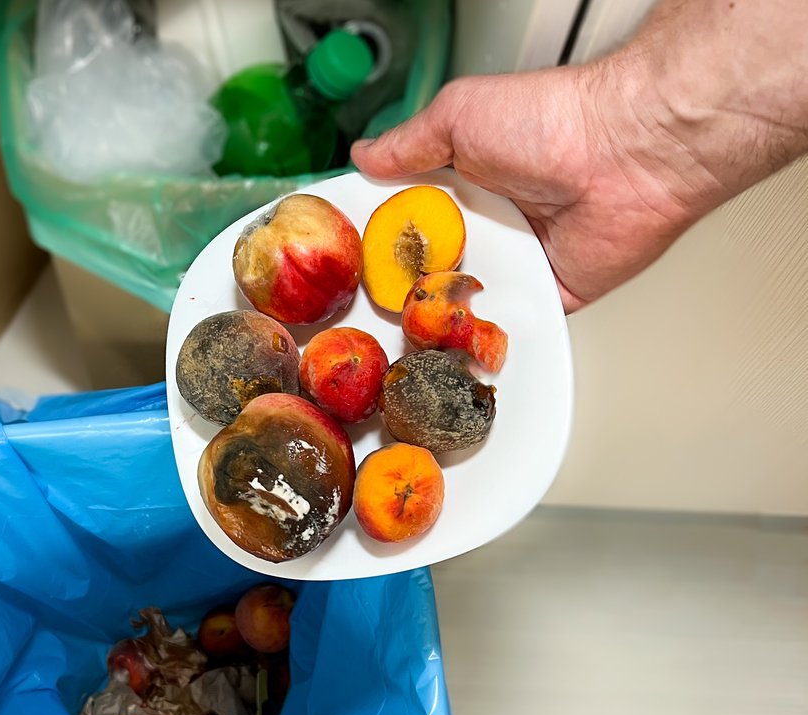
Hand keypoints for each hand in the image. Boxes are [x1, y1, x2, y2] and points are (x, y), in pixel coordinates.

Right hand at [351, 62, 704, 312]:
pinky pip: (505, 323)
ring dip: (436, 314)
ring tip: (401, 333)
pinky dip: (484, 334)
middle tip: (367, 309)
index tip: (344, 261)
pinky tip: (454, 344)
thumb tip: (364, 154)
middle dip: (398, 287)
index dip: (374, 240)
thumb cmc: (552, 121)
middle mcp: (486, 224)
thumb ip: (408, 142)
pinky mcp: (544, 295)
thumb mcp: (459, 114)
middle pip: (426, 268)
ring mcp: (514, 262)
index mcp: (462, 182)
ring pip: (459, 302)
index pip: (404, 218)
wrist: (626, 155)